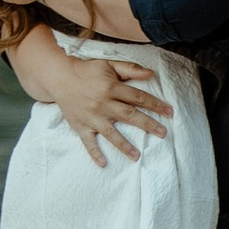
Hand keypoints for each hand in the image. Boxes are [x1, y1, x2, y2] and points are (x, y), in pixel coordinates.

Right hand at [43, 42, 170, 166]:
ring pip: (111, 133)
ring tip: (137, 156)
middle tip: (163, 133)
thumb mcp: (109, 64)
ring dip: (124, 145)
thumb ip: (130, 69)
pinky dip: (95, 153)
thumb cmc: (87, 70)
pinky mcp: (80, 126)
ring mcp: (92, 117)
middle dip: (147, 124)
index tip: (169, 112)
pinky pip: (88, 142)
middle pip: (129, 115)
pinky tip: (103, 163)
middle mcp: (103, 104)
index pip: (138, 97)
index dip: (155, 104)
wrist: (59, 77)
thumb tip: (151, 74)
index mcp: (111, 88)